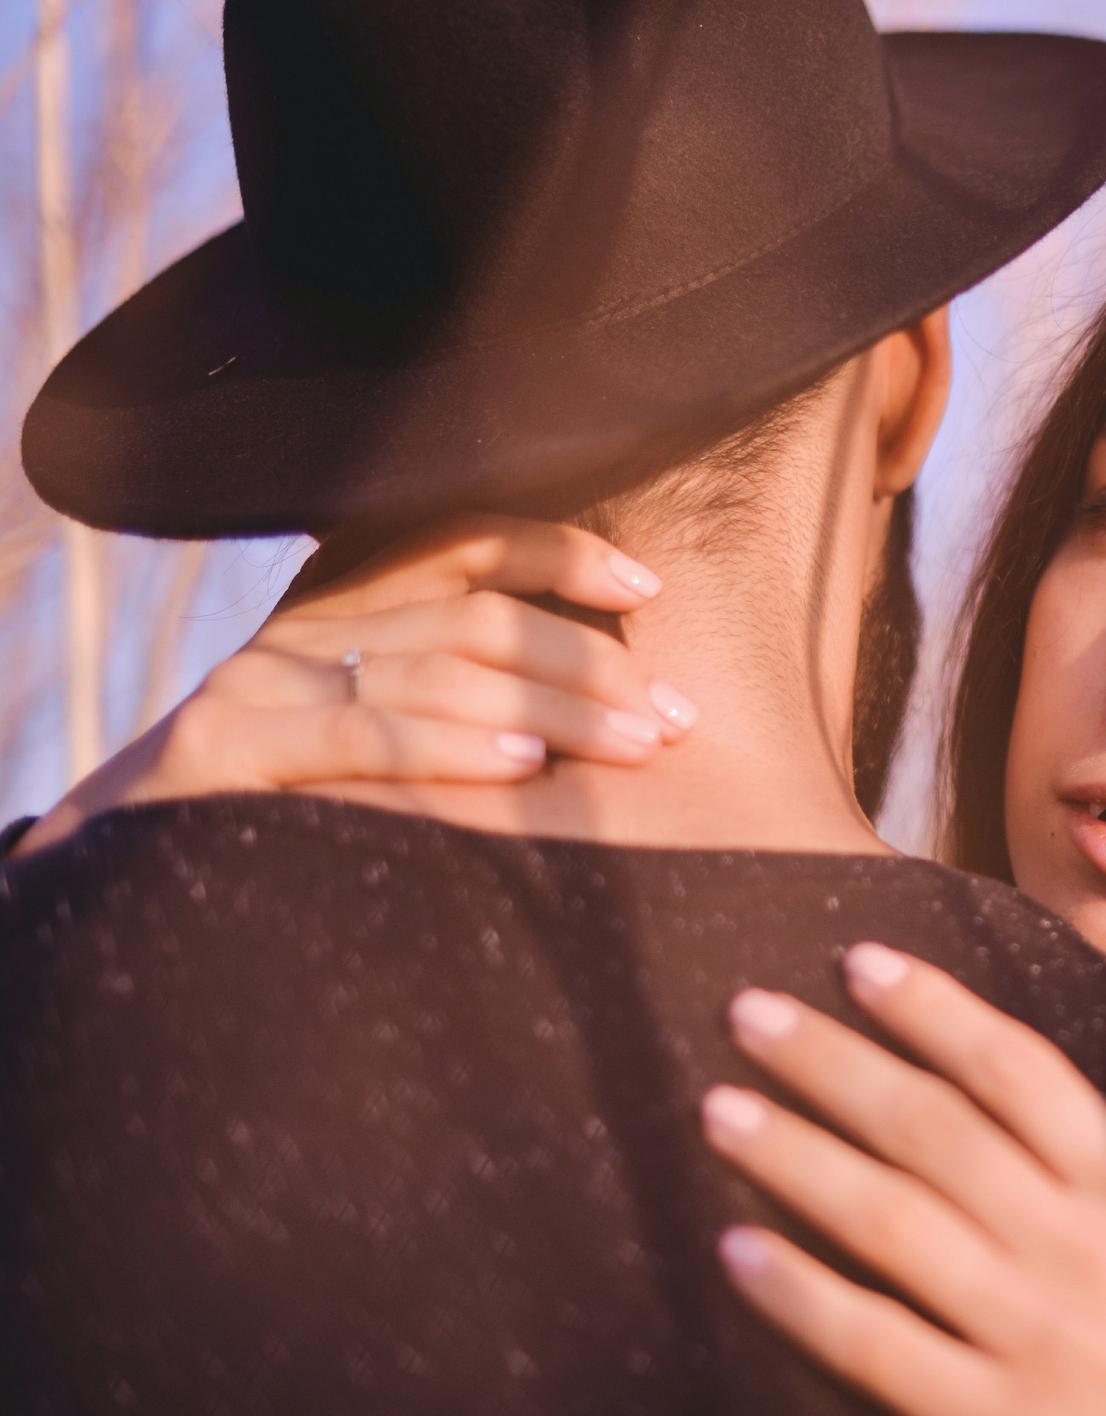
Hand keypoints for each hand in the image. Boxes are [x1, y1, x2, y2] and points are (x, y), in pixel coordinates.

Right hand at [17, 514, 693, 854]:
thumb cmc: (292, 808)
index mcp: (343, 602)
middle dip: (593, 663)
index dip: (563, 555)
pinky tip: (526, 765)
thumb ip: (455, 691)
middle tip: (677, 717)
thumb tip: (613, 700)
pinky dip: (455, 744)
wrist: (119, 874)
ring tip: (638, 745)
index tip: (651, 589)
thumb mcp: (375, 731)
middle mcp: (304, 626)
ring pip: (442, 668)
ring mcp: (261, 680)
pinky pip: (367, 732)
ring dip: (559, 707)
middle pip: (478, 615)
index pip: (466, 541)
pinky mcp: (225, 747)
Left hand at [704, 947, 1105, 1415]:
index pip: (1021, 1073)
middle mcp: (1084, 1256)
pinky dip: (800, 1299)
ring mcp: (1035, 1345)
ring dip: (796, 1157)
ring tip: (721, 1109)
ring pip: (890, 1221)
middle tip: (750, 1011)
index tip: (862, 962)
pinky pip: (877, 1350)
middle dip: (833, 1061)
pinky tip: (735, 1254)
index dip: (936, 1009)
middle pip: (933, 1127)